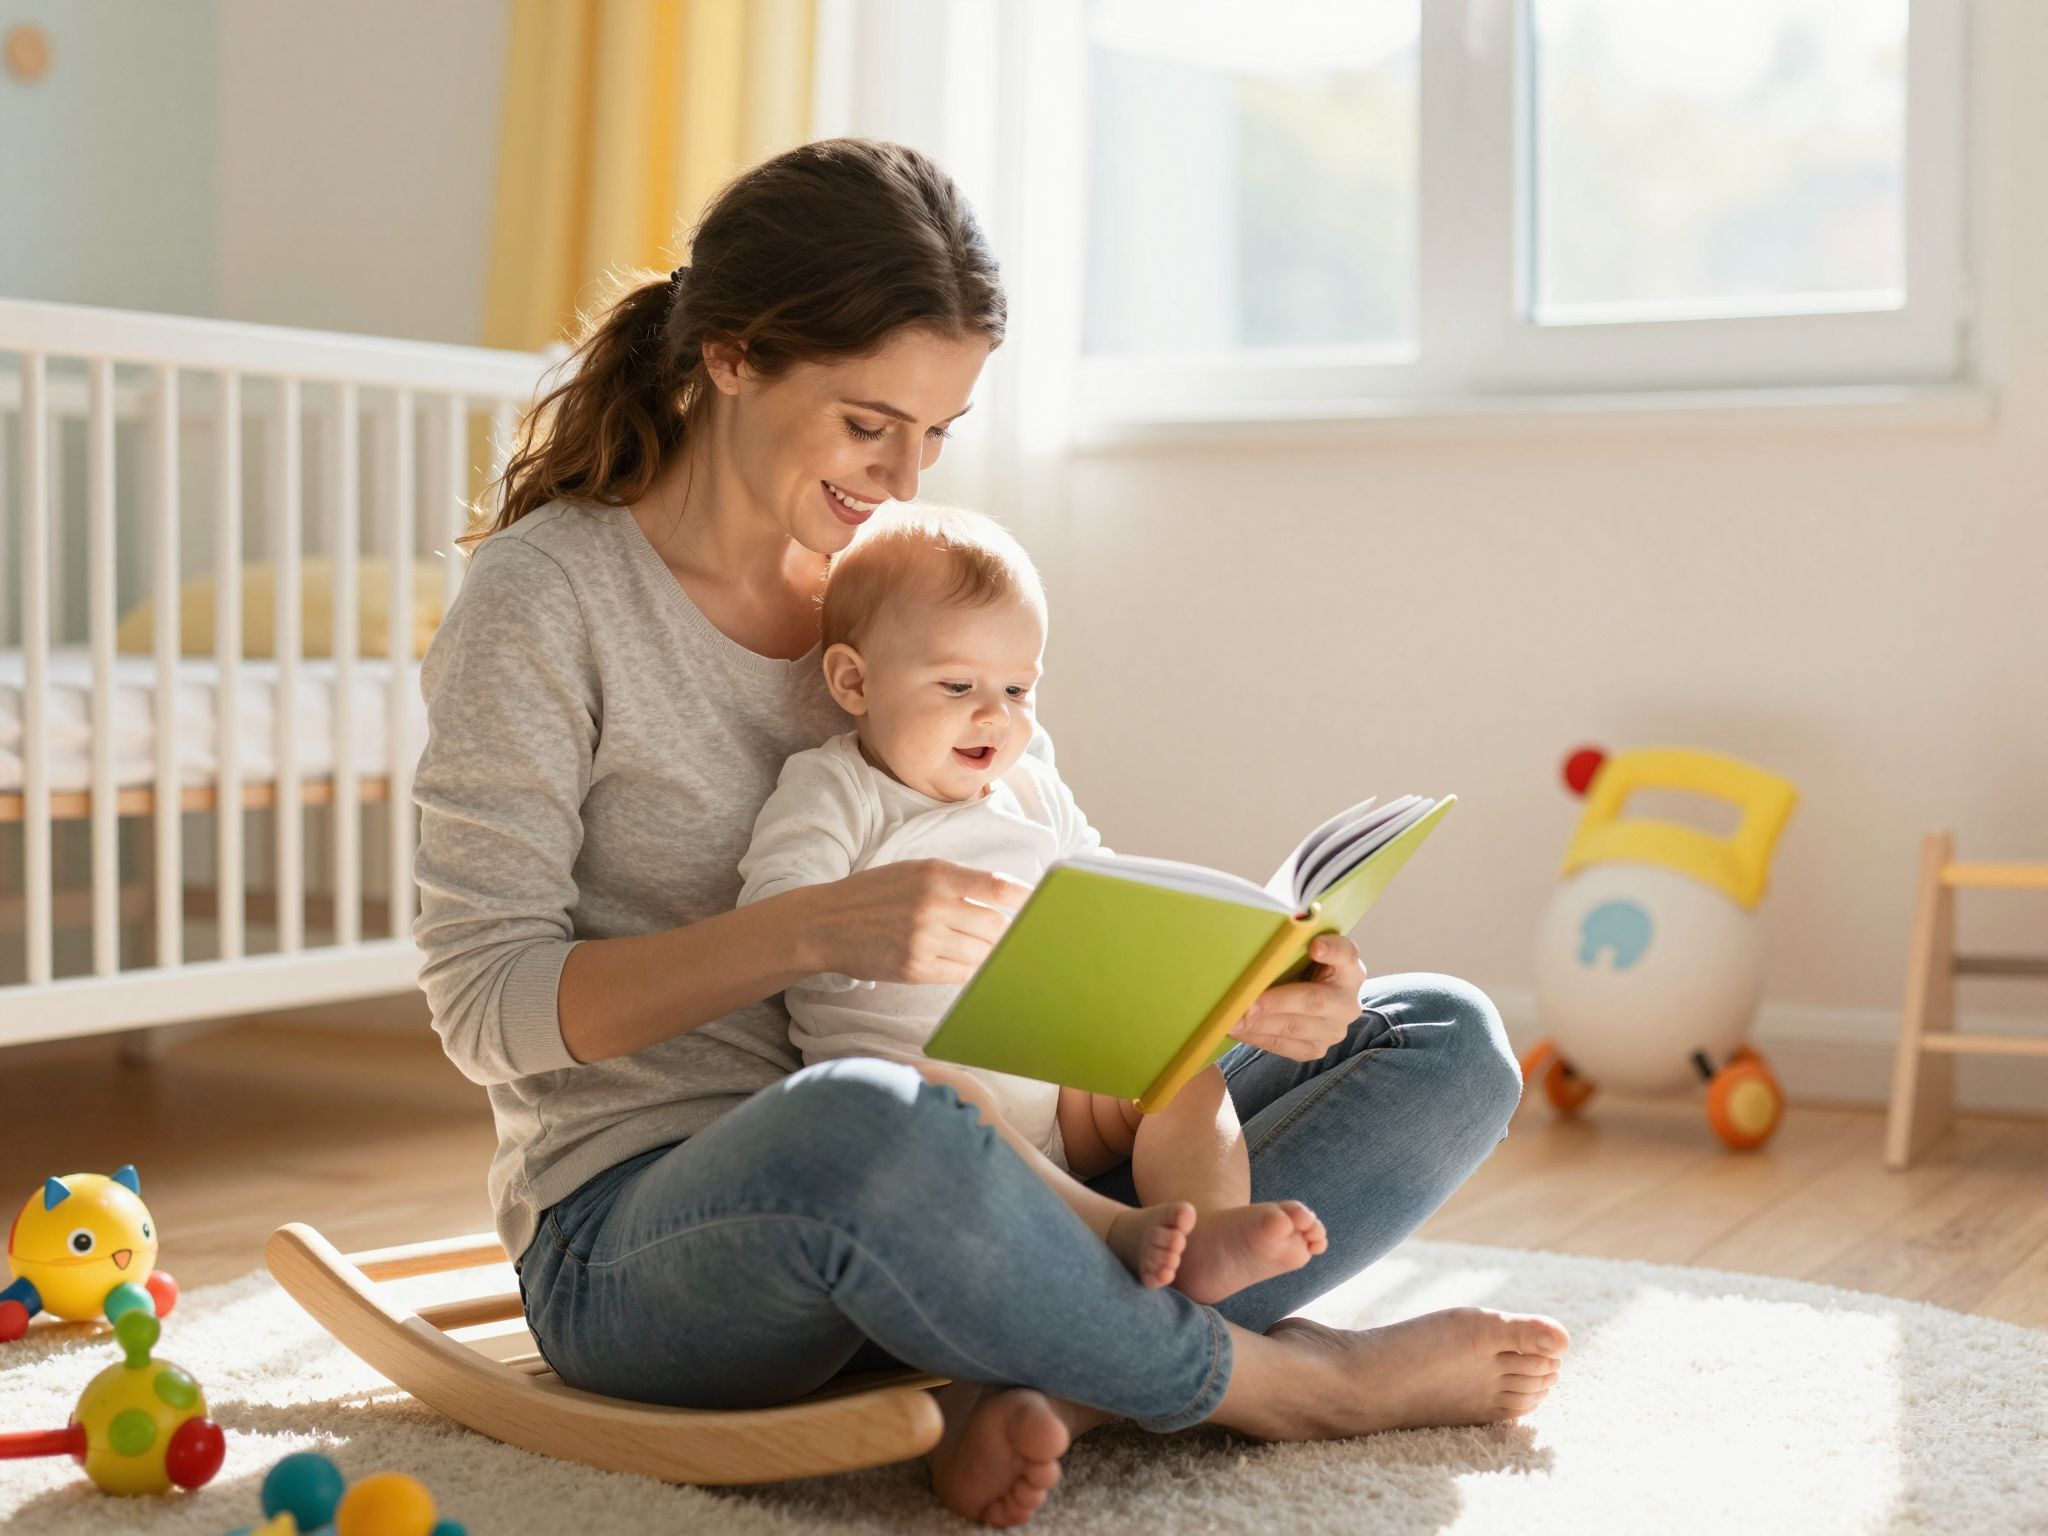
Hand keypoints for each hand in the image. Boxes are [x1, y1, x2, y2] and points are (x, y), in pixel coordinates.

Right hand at [799, 859, 1034, 985]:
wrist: (827, 923)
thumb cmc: (876, 893)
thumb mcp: (916, 871)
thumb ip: (958, 881)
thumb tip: (1005, 899)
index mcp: (937, 875)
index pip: (997, 887)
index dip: (1027, 899)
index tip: (1044, 905)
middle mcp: (933, 906)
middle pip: (994, 926)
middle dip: (1006, 933)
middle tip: (1012, 937)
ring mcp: (924, 940)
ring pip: (981, 953)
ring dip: (990, 954)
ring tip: (989, 952)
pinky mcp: (915, 968)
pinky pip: (961, 974)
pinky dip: (972, 971)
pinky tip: (971, 966)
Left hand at [1227, 934, 1368, 1060]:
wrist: (1313, 1002)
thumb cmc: (1302, 970)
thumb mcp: (1303, 955)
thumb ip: (1291, 949)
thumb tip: (1252, 943)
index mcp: (1348, 968)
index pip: (1346, 954)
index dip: (1332, 950)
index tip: (1315, 947)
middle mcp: (1346, 1001)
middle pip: (1312, 1001)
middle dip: (1275, 1003)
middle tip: (1246, 1004)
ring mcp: (1334, 1029)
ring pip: (1294, 1028)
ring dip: (1259, 1025)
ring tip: (1232, 1020)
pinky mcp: (1317, 1048)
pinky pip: (1284, 1046)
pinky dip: (1257, 1037)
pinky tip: (1238, 1030)